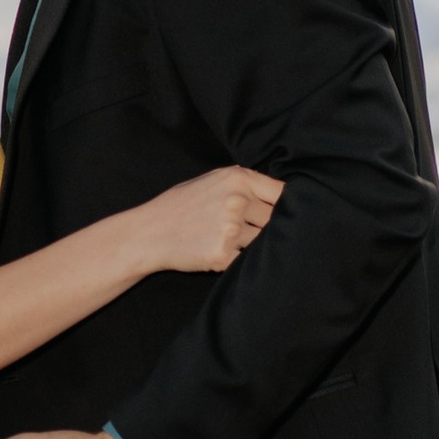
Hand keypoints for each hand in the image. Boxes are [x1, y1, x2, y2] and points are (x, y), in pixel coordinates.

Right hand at [146, 165, 281, 275]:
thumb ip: (244, 184)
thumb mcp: (211, 181)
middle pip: (275, 219)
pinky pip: (247, 259)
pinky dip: (238, 259)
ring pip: (262, 240)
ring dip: (251, 244)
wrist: (149, 233)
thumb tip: (281, 195)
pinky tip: (219, 252)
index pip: (282, 192)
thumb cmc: (179, 206)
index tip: (289, 213)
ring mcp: (231, 229)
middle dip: (265, 226)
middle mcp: (237, 201)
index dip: (288, 205)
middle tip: (246, 229)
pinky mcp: (224, 254)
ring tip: (226, 240)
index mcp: (237, 178)